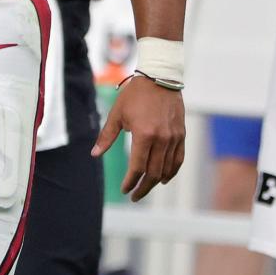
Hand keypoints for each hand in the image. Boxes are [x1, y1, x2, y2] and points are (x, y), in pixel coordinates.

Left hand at [92, 75, 184, 201]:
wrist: (160, 77)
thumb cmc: (135, 95)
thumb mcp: (117, 114)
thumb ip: (106, 136)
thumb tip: (94, 154)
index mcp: (144, 134)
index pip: (138, 167)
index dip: (131, 182)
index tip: (124, 190)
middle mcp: (161, 139)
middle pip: (153, 173)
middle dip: (143, 188)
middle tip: (134, 196)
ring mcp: (174, 137)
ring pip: (166, 169)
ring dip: (156, 183)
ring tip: (146, 188)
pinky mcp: (181, 134)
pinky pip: (178, 159)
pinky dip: (171, 172)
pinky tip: (164, 179)